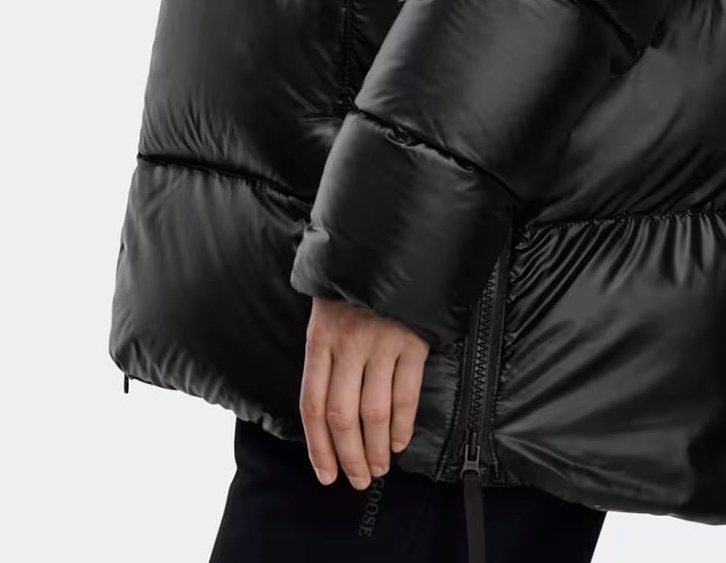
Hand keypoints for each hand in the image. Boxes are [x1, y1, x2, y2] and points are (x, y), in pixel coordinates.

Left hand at [299, 295, 428, 488]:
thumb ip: (325, 357)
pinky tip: (397, 442)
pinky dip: (402, 426)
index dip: (318, 447)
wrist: (391, 245)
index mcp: (320, 338)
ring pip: (374, 413)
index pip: (313, 405)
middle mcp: (348, 344)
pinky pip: (405, 395)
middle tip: (357, 480)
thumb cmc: (352, 286)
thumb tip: (327, 414)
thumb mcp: (326, 314)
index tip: (326, 474)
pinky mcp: (412, 341)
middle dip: (349, 457)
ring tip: (378, 468)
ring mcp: (381, 342)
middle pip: (343, 416)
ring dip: (376, 450)